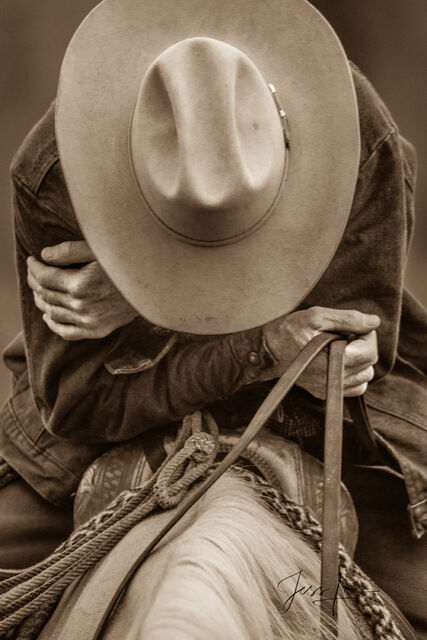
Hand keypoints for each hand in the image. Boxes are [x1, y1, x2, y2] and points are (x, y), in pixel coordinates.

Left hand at [27, 241, 137, 339]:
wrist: (155, 285)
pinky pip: (67, 332)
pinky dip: (54, 324)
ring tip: (38, 290)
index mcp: (80, 284)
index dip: (34, 267)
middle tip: (34, 272)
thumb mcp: (99, 249)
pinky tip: (49, 316)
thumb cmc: (127, 262)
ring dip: (41, 300)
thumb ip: (69, 250)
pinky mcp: (97, 330)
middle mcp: (81, 305)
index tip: (33, 259)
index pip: (44, 277)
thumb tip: (44, 256)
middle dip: (35, 281)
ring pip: (52, 313)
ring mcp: (89, 321)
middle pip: (46, 294)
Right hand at [264, 306, 379, 397]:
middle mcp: (333, 379)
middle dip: (363, 345)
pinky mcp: (324, 393)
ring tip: (340, 347)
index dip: (367, 335)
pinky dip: (352, 375)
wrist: (267, 351)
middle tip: (345, 334)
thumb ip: (348, 319)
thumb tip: (374, 322)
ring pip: (364, 377)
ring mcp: (329, 389)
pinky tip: (338, 361)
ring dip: (359, 361)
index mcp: (334, 360)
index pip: (370, 352)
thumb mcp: (317, 316)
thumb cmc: (289, 331)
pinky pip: (354, 388)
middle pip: (369, 364)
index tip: (354, 327)